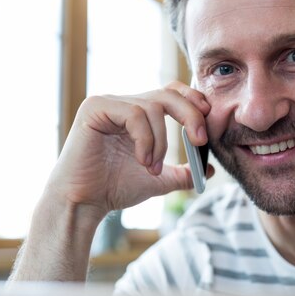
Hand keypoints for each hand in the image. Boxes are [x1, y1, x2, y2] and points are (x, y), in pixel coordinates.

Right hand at [45, 81, 211, 218]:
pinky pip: (134, 114)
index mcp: (137, 114)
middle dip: (190, 115)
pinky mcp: (95, 108)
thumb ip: (183, 173)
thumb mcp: (159, 179)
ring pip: (153, 107)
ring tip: (152, 167)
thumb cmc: (114, 189)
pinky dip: (145, 139)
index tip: (208, 120)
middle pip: (168, 93)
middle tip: (200, 140)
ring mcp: (108, 103)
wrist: (84, 203)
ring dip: (161, 141)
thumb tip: (210, 170)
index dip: (192, 100)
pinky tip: (141, 160)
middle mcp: (123, 103)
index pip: (171, 92)